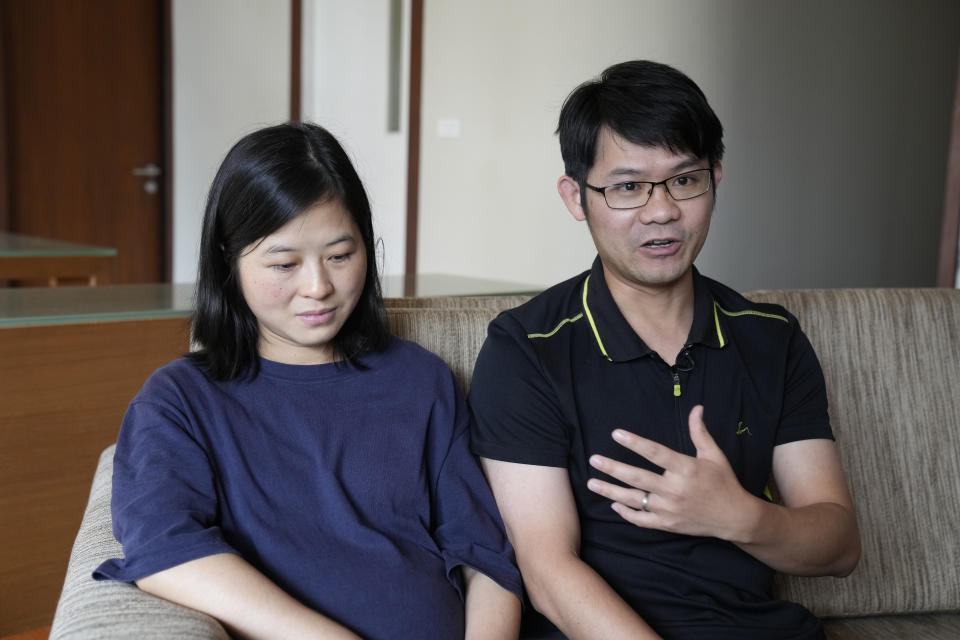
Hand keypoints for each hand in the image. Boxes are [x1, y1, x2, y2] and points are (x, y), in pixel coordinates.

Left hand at [586, 405, 757, 541]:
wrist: (734, 518)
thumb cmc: (723, 482)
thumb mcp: (714, 455)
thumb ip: (700, 432)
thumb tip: (696, 408)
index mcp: (686, 469)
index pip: (655, 453)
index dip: (635, 443)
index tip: (616, 434)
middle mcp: (674, 489)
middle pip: (637, 478)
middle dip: (613, 468)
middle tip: (594, 460)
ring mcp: (669, 509)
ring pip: (634, 500)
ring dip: (610, 491)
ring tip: (591, 482)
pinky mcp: (667, 524)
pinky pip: (641, 520)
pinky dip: (625, 513)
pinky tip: (613, 504)